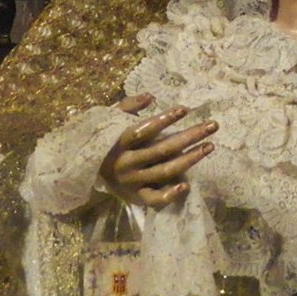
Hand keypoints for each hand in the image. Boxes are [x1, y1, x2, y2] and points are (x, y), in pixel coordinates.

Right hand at [99, 93, 217, 208]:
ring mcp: (132, 182)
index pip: (144, 129)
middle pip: (162, 149)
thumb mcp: (110, 119)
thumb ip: (129, 106)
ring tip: (210, 146)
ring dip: (190, 159)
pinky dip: (170, 195)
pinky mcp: (136, 197)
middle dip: (190, 136)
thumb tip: (151, 96)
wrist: (83, 172)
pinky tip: (187, 185)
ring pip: (165, 171)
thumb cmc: (104, 141)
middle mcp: (126, 163)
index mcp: (119, 142)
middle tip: (213, 125)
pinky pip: (155, 199)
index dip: (164, 119)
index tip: (186, 109)